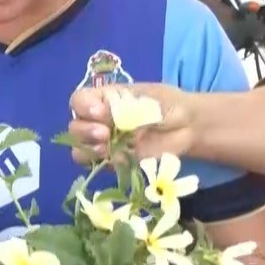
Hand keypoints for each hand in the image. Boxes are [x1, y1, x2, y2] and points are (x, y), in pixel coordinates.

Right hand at [67, 83, 195, 163]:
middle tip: (105, 134)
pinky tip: (116, 160)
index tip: (99, 112)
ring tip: (106, 149)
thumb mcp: (150, 100)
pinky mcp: (114, 161)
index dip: (83, 106)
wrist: (188, 128)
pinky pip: (97, 165)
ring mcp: (105, 142)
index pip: (80, 100)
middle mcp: (99, 120)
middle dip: (85, 131)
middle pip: (75, 126)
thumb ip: (129, 109)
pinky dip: (101, 163)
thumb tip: (111, 119)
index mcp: (104, 99)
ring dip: (87, 149)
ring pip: (79, 148)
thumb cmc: (169, 106)